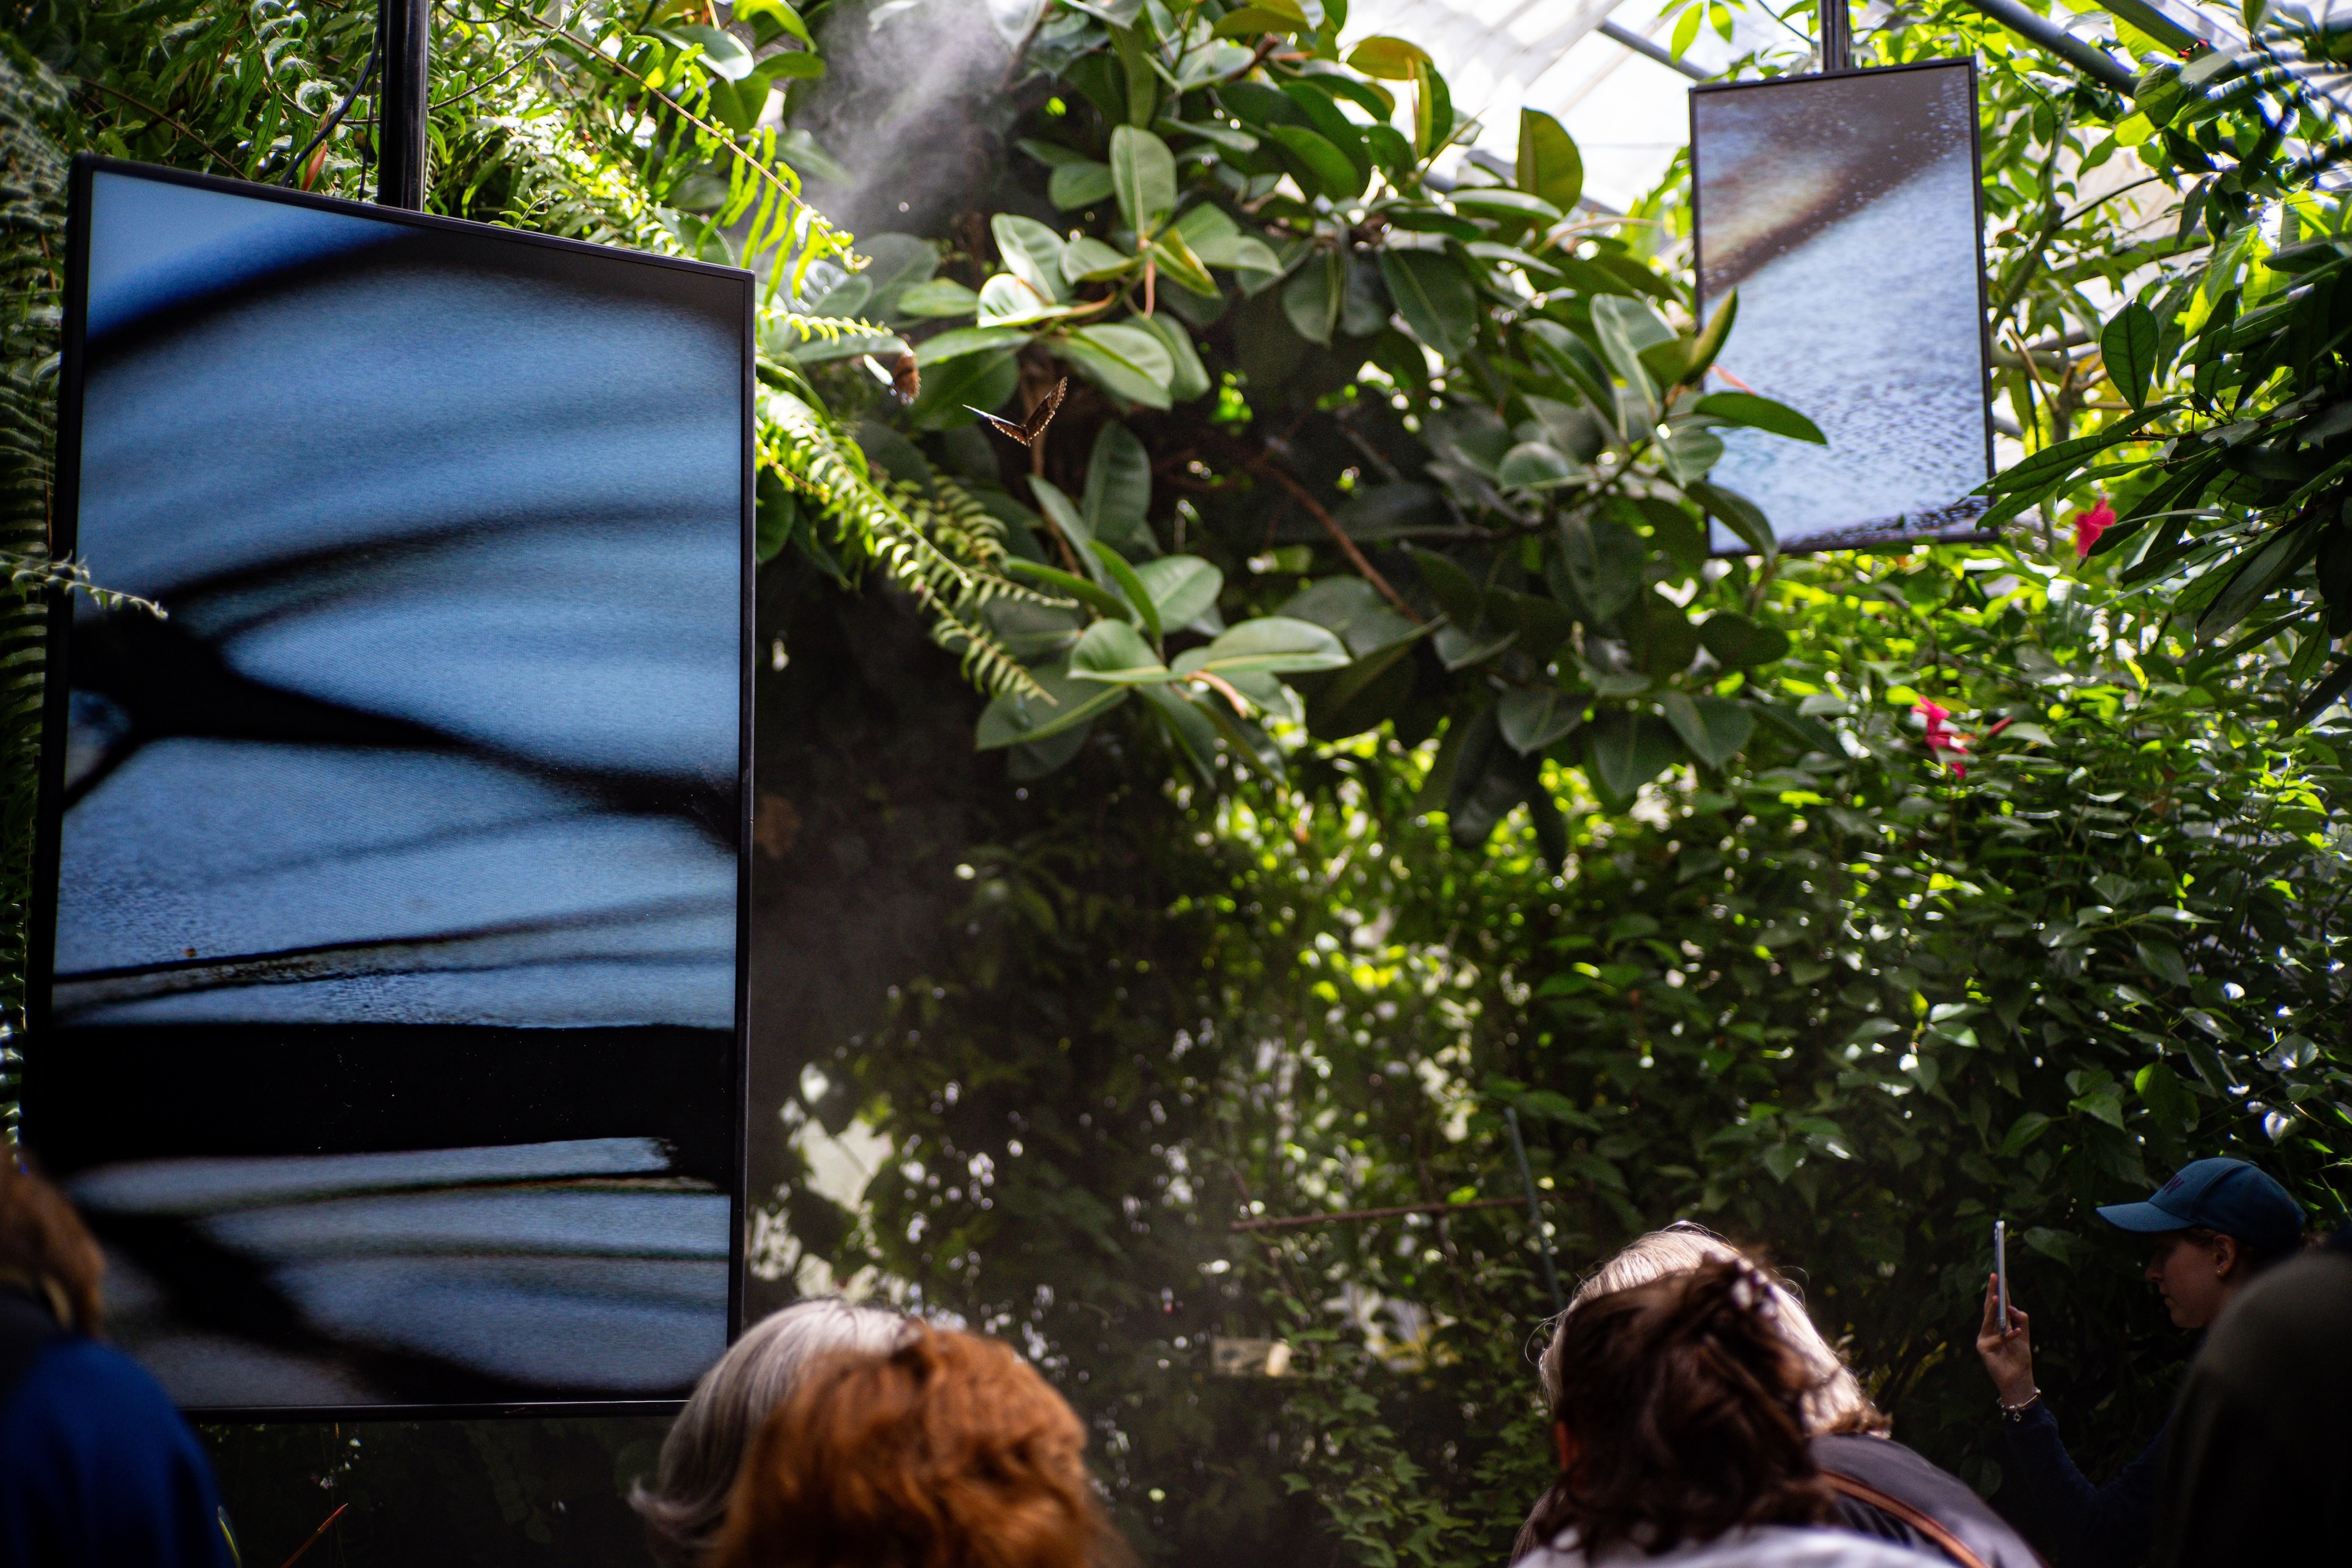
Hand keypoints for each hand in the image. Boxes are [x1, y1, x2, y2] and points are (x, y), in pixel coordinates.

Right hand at [1976, 1272, 2033, 1405]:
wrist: (2018, 1378)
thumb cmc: (2020, 1358)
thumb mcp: (2024, 1336)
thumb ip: (2021, 1320)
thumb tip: (2012, 1307)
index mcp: (1999, 1325)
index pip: (1999, 1305)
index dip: (2000, 1291)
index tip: (2000, 1276)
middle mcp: (1989, 1329)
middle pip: (1990, 1307)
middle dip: (1992, 1292)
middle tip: (1994, 1276)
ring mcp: (1984, 1338)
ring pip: (1989, 1320)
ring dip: (1994, 1308)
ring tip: (1998, 1297)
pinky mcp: (1983, 1347)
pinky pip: (1997, 1337)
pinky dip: (2008, 1335)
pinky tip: (2016, 1333)